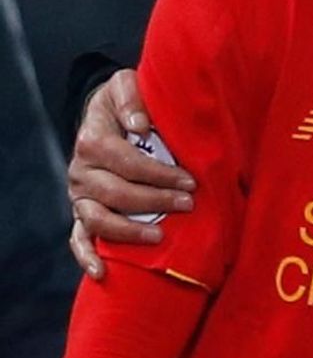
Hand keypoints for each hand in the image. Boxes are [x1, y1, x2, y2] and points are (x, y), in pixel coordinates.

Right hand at [69, 70, 193, 279]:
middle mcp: (81, 170)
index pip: (126, 162)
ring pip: (96, 219)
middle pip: (115, 193)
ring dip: (128, 231)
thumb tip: (140, 126)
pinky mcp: (82, 212)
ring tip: (160, 237)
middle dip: (154, 201)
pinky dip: (87, 257)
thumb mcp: (126, 85)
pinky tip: (103, 272)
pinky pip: (79, 238)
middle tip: (188, 205)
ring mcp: (80, 195)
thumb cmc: (125, 102)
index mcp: (92, 140)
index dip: (158, 174)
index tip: (190, 182)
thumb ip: (132, 98)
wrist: (105, 115)